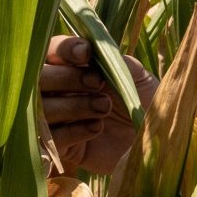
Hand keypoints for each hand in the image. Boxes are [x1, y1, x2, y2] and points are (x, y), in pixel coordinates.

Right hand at [40, 35, 158, 174]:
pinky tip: (97, 128)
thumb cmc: (148, 104)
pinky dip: (73, 131)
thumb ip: (115, 61)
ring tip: (104, 108)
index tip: (85, 54)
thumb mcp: (138, 78)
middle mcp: (61, 91)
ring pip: (41, 108)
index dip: (64, 49)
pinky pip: (51, 138)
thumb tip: (93, 49)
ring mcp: (58, 120)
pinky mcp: (61, 148)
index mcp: (77, 68)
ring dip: (73, 105)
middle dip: (66, 78)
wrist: (157, 142)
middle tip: (97, 84)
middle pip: (38, 77)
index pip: (53, 50)